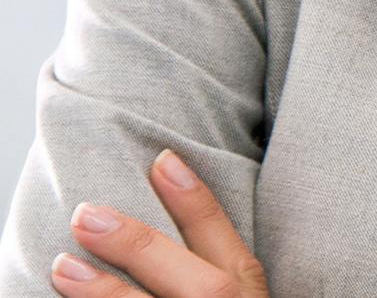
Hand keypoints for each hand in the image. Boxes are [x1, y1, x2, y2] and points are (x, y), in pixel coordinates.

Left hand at [50, 147, 269, 295]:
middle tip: (87, 215)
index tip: (161, 158)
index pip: (219, 233)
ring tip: (64, 266)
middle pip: (184, 273)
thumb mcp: (246, 287)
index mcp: (245, 284)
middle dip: (136, 245)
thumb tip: (170, 196)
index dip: (191, 195)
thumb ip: (216, 257)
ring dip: (105, 292)